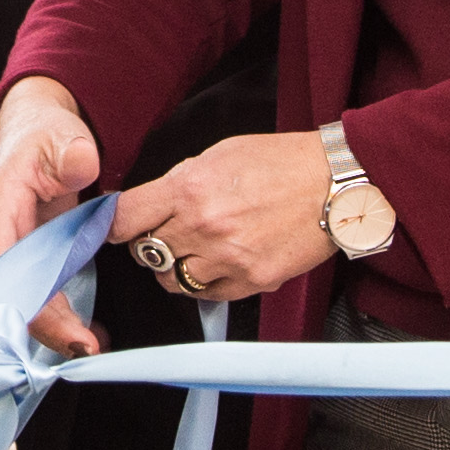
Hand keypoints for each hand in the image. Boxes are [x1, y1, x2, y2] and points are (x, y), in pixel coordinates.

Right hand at [0, 81, 111, 357]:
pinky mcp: (37, 259)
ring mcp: (20, 251)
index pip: (1, 257)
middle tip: (83, 347)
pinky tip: (92, 336)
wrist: (41, 133)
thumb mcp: (59, 135)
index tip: (49, 318)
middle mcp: (3, 235)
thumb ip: (69, 152)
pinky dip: (66, 319)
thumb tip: (80, 163)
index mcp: (1, 205)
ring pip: (31, 299)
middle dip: (46, 324)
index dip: (20, 291)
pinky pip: (47, 295)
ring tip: (92, 348)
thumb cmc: (45, 135)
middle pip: (15, 290)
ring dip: (57, 329)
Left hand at [111, 129, 345, 317]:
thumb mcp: (218, 154)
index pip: (125, 219)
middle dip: (148, 244)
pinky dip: (205, 283)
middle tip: (165, 235)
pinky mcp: (252, 281)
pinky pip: (207, 295)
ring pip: (172, 280)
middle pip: (145, 253)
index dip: (115, 225)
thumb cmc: (279, 163)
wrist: (334, 183)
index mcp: (189, 188)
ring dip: (174, 268)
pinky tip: (217, 264)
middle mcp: (204, 226)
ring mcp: (228, 258)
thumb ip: (179, 182)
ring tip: (192, 252)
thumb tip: (149, 204)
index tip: (118, 227)